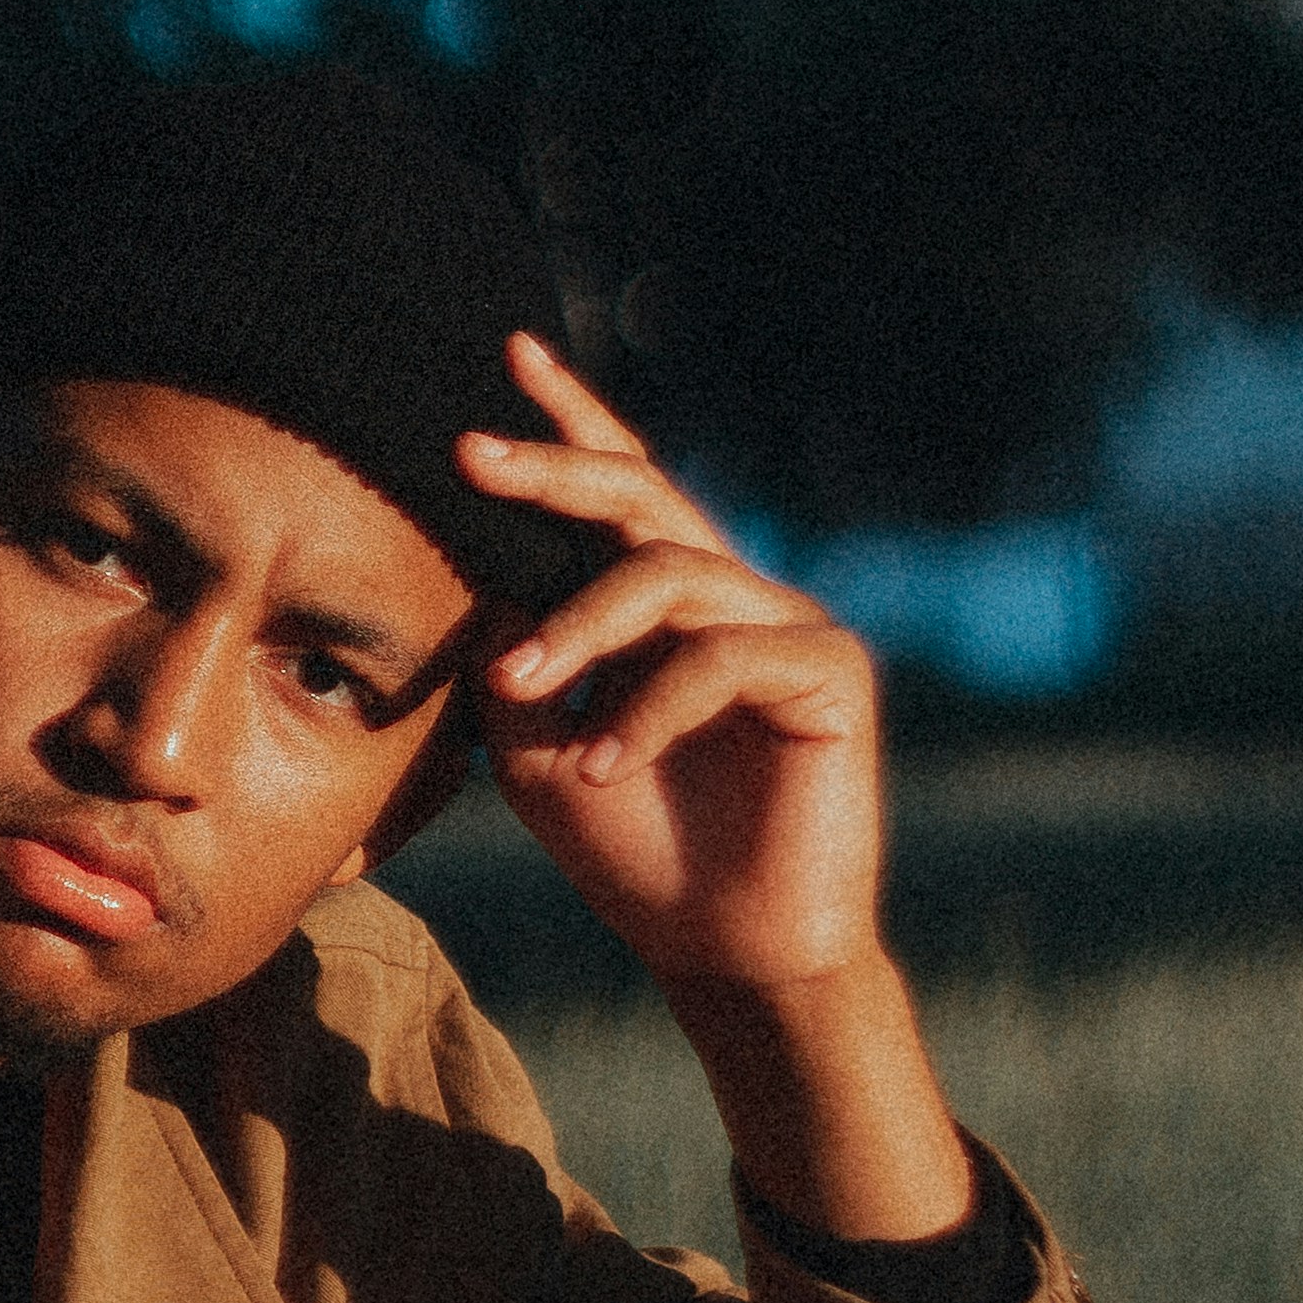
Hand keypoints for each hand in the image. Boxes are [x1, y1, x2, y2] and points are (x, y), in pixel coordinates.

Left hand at [459, 332, 879, 994]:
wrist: (720, 950)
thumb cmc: (630, 848)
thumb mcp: (532, 744)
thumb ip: (509, 655)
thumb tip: (473, 573)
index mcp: (662, 599)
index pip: (619, 486)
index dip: (572, 417)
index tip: (509, 351)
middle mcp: (728, 593)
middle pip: (641, 494)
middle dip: (553, 469)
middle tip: (472, 456)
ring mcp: (786, 624)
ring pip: (667, 578)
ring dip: (578, 631)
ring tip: (521, 691)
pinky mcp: (831, 674)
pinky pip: (721, 657)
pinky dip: (648, 708)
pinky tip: (602, 764)